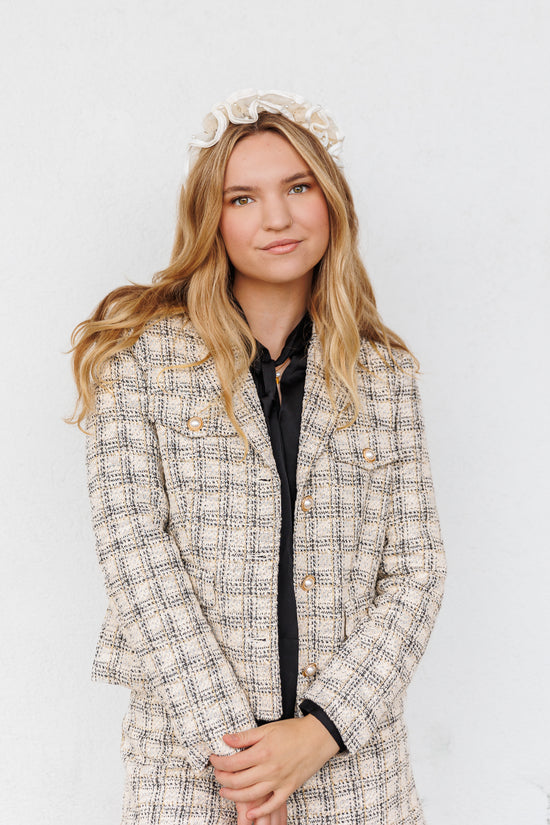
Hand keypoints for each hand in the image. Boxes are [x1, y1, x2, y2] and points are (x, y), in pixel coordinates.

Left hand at [209, 715, 338, 819]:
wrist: (318, 737)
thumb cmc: (293, 730)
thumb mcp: (267, 729)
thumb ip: (245, 736)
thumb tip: (225, 739)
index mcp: (262, 752)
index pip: (233, 763)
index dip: (219, 763)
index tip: (213, 760)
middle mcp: (269, 769)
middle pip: (238, 781)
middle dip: (223, 779)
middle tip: (217, 776)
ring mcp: (279, 781)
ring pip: (251, 795)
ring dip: (234, 796)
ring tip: (224, 792)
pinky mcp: (289, 788)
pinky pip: (273, 804)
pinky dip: (260, 811)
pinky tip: (250, 813)